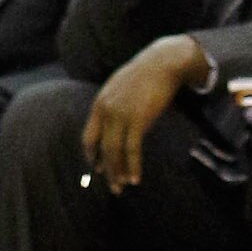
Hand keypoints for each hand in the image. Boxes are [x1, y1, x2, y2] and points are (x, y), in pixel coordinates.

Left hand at [82, 36, 205, 190]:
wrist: (162, 63)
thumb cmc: (143, 77)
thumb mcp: (120, 90)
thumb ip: (112, 108)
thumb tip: (112, 130)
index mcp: (100, 104)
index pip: (89, 137)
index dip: (93, 156)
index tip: (99, 170)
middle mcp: (106, 110)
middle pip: (102, 148)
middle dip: (107, 171)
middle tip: (113, 187)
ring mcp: (121, 114)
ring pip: (115, 152)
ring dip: (119, 173)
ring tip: (123, 187)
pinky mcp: (138, 119)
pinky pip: (132, 149)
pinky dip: (133, 166)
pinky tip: (136, 178)